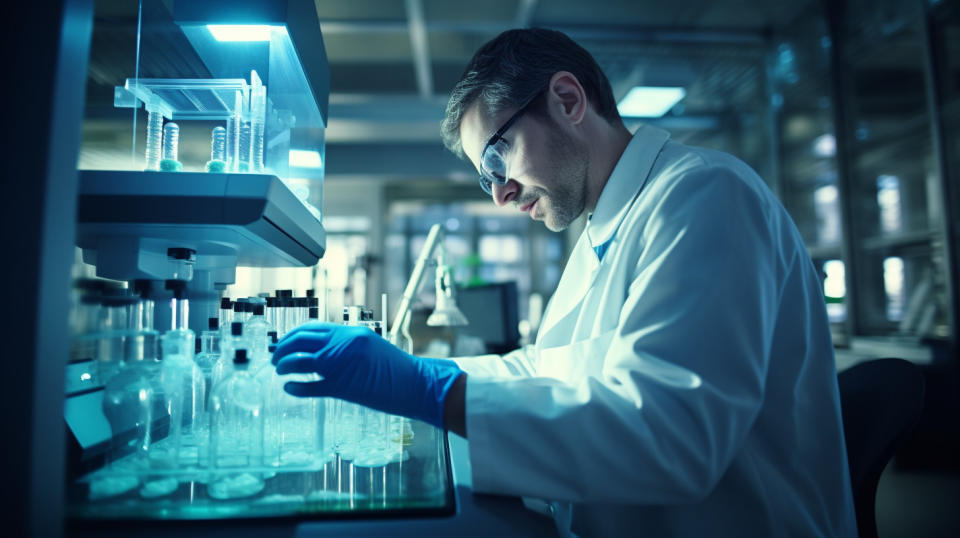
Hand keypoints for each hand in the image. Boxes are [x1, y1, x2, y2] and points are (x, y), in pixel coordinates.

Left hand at [271, 323, 463, 429]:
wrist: (416, 383)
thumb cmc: (398, 368)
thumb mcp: (372, 346)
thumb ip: (349, 345)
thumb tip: (326, 349)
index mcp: (350, 332)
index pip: (313, 328)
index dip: (294, 334)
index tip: (286, 341)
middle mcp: (342, 345)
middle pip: (300, 341)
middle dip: (283, 348)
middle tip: (276, 357)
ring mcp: (340, 365)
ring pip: (298, 361)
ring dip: (283, 365)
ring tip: (279, 371)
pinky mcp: (341, 387)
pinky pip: (308, 386)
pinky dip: (294, 387)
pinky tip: (289, 388)